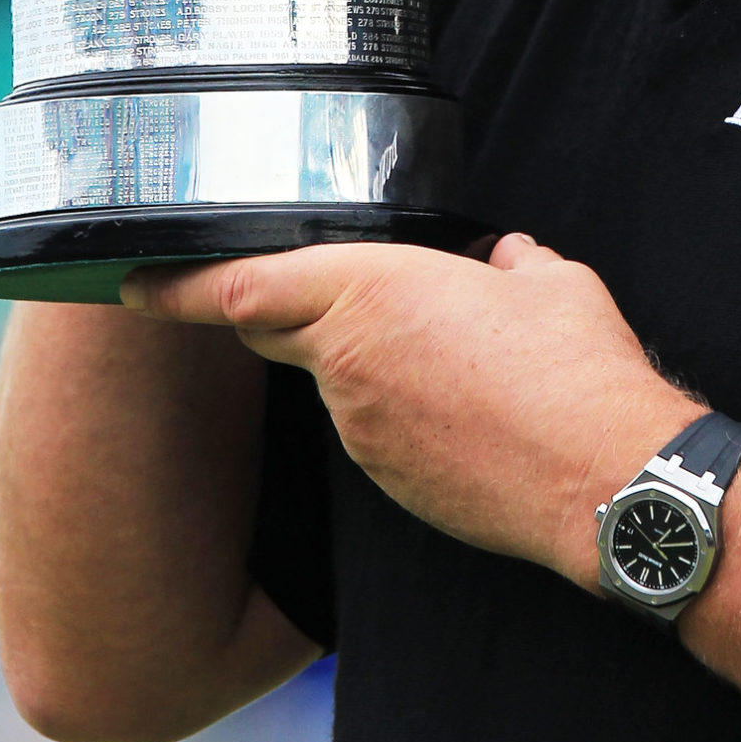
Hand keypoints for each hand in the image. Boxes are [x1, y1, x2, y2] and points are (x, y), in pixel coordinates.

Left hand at [120, 237, 690, 586]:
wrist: (602, 482)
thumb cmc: (574, 370)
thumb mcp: (551, 284)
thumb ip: (512, 261)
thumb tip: (505, 258)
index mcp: (373, 294)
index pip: (243, 287)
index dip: (180, 284)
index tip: (138, 281)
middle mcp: (348, 365)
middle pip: (269, 331)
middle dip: (267, 310)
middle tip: (287, 290)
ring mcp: (362, 433)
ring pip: (329, 382)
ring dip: (357, 362)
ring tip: (437, 355)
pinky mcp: (390, 484)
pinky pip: (369, 431)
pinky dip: (392, 411)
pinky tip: (455, 409)